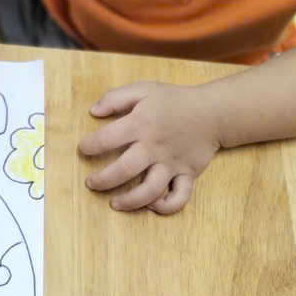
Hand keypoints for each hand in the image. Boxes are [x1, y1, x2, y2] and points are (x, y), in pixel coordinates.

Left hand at [77, 81, 221, 214]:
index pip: (108, 138)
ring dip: (131, 201)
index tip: (84, 149)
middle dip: (103, 179)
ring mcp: (172, 163)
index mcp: (141, 124)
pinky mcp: (188, 174)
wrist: (212, 111)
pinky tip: (152, 206)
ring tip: (114, 203)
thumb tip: (93, 111)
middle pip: (125, 169)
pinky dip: (166, 206)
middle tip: (91, 183)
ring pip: (151, 189)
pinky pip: (179, 197)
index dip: (91, 146)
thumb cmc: (173, 100)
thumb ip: (116, 97)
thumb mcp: (143, 89)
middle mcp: (155, 147)